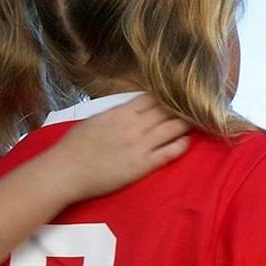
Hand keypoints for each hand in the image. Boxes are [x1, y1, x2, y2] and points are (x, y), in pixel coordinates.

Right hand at [39, 94, 190, 199]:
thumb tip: (135, 105)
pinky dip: (182, 145)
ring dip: (188, 123)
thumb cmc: (76, 145)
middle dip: (184, 107)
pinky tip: (187, 141)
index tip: (181, 94)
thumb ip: (119, 111)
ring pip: (173, 128)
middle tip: (199, 105)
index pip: (154, 97)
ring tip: (200, 120)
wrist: (65, 171)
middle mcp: (135, 125)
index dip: (170, 95)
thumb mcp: (97, 118)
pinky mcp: (143, 165)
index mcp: (122, 112)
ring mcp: (141, 145)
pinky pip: (169, 152)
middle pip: (169, 110)